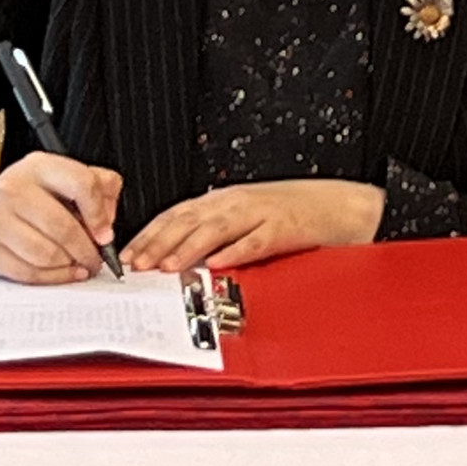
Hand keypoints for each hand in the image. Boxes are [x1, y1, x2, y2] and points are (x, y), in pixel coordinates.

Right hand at [0, 151, 124, 283]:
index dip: (100, 214)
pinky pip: (29, 273)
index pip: (81, 184)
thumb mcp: (62, 180)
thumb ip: (97, 187)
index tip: (106, 234)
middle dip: (87, 250)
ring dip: (70, 266)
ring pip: (47, 254)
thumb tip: (108, 218)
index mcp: (39, 166)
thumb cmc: (31, 200)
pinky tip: (63, 273)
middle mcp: (13, 188)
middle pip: (64, 226)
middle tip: (97, 260)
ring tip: (80, 266)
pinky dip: (53, 278)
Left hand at [122, 179, 386, 272]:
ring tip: (167, 266)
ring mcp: (261, 213)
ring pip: (217, 228)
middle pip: (190, 219)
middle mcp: (238, 202)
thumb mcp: (246, 216)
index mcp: (224, 199)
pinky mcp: (285, 228)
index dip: (150, 234)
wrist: (339, 204)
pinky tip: (219, 264)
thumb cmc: (292, 212)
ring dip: (188, 248)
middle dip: (159, 243)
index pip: (177, 214)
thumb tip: (175, 256)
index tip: (127, 255)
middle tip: (136, 264)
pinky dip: (237, 251)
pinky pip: (257, 241)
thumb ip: (214, 232)